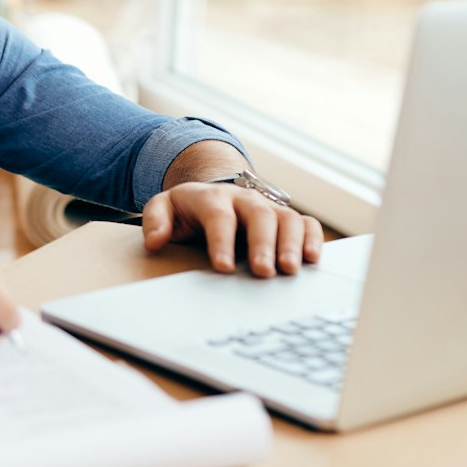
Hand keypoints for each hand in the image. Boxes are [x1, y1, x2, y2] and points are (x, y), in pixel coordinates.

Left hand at [140, 182, 323, 276]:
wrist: (212, 193)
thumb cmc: (188, 209)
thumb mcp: (164, 208)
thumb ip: (155, 220)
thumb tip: (154, 241)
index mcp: (211, 197)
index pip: (218, 216)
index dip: (222, 241)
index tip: (224, 267)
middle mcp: (244, 199)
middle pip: (258, 215)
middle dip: (262, 244)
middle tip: (264, 272)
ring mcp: (268, 207)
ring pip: (286, 219)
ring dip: (291, 244)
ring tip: (290, 270)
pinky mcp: (286, 218)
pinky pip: (305, 223)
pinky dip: (312, 239)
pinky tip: (313, 260)